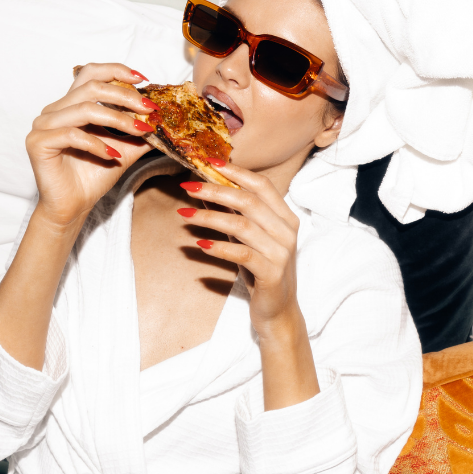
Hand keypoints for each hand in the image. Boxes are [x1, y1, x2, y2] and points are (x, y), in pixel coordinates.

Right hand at [24, 63, 158, 228]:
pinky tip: (113, 156)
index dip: (116, 71)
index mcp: (70, 105)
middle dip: (125, 97)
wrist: (74, 206)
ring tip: (139, 132)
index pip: (91, 74)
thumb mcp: (124, 148)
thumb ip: (138, 131)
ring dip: (117, 120)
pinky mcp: (38, 142)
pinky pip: (72, 135)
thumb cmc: (94, 176)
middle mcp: (54, 110)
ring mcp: (43, 125)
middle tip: (148, 109)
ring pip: (84, 110)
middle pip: (91, 88)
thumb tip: (162, 117)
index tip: (143, 80)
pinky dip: (97, 144)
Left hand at [177, 162, 302, 336]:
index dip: (236, 172)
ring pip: (243, 226)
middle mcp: (287, 231)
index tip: (208, 162)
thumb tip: (205, 189)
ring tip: (185, 215)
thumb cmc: (261, 270)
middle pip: (249, 201)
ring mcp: (282, 253)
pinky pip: (243, 255)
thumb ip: (233, 215)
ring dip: (210, 217)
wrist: (278, 311)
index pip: (262, 185)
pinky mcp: (272, 274)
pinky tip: (200, 244)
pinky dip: (219, 247)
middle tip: (188, 187)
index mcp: (285, 217)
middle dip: (216, 190)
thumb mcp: (247, 239)